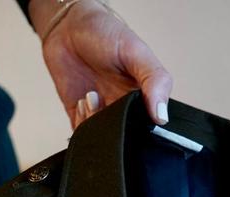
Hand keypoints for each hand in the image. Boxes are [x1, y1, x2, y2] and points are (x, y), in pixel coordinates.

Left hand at [29, 0, 172, 128]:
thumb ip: (155, 82)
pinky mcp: (80, 114)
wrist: (67, 26)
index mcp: (143, 95)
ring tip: (93, 97)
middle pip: (126, 135)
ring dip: (96, 123)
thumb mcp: (137, 52)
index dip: (145, 126)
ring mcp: (101, 112)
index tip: (135, 115)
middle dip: (118, 129)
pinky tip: (83, 101)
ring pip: (103, 137)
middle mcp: (123, 106)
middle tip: (110, 106)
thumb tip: (162, 115)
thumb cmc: (104, 32)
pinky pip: (83, 134)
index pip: (151, 124)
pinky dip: (82, 125)